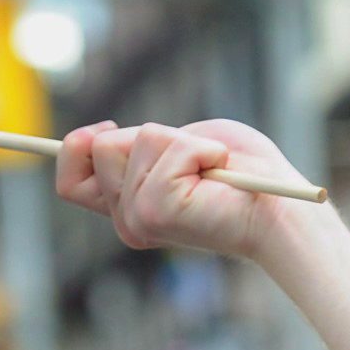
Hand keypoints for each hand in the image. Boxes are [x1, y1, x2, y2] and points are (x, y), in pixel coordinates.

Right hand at [53, 120, 296, 263]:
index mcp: (129, 208)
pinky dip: (196, 148)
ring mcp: (138, 219)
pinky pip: (163, 151)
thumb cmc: (242, 172)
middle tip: (192, 160)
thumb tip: (98, 135)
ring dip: (174, 141)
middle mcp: (128, 220)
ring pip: (123, 144)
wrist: (281, 205)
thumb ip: (138, 143)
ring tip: (208, 166)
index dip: (75, 148)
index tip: (108, 129)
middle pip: (96, 149)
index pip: (68, 182)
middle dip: (146, 136)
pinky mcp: (155, 213)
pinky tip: (217, 169)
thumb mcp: (180, 146)